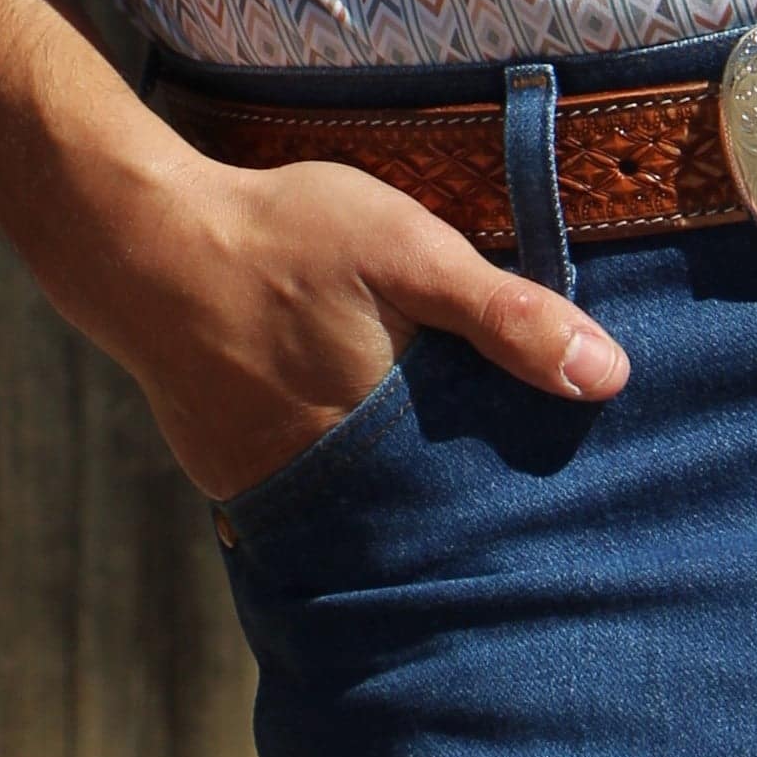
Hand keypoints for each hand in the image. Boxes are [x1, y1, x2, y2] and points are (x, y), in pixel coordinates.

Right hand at [79, 140, 629, 505]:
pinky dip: (333, 486)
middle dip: (463, 512)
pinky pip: (301, 502)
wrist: (146, 244)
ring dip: (396, 503)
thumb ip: (503, 315)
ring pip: (360, 517)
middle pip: (422, 519)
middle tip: (508, 497)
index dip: (520, 498)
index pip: (480, 501)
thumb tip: (610, 378)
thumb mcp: (407, 249)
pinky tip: (351, 448)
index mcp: (392, 441)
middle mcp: (333, 488)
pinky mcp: (231, 480)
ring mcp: (273, 494)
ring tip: (436, 479)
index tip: (564, 501)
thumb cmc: (285, 237)